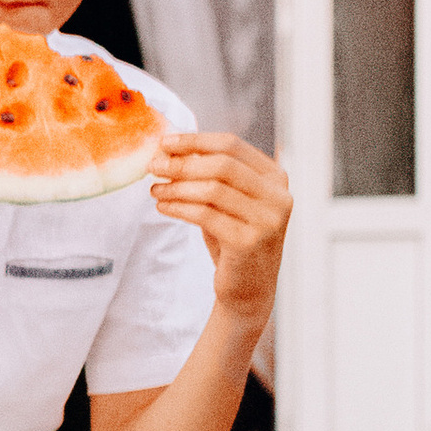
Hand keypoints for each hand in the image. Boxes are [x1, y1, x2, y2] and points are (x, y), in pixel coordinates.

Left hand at [148, 132, 290, 332]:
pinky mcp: (248, 242)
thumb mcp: (227, 202)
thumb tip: (169, 149)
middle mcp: (277, 196)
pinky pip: (205, 215)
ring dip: (176, 187)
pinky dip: (178, 207)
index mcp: (275, 178)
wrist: (248, 289)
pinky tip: (163, 206)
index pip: (232, 145)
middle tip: (153, 166)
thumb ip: (209, 175)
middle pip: (222, 165)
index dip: (195, 141)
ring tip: (155, 189)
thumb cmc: (234, 240)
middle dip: (182, 162)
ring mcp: (266, 220)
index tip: (164, 143)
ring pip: (212, 189)